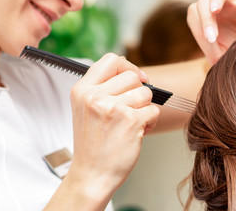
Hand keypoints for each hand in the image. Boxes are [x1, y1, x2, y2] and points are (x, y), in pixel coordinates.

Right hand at [68, 53, 158, 202]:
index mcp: (82, 90)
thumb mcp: (86, 109)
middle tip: (131, 108)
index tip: (135, 79)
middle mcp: (95, 96)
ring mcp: (113, 108)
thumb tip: (132, 72)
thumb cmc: (92, 144)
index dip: (127, 66)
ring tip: (133, 122)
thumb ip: (102, 88)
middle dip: (138, 92)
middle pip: (132, 76)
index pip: (111, 60)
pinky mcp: (131, 121)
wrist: (92, 174)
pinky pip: (153, 110)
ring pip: (146, 92)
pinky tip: (138, 132)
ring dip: (144, 107)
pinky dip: (150, 121)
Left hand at [187, 0, 235, 64]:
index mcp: (202, 18)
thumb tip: (213, 65)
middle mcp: (213, 7)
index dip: (198, 29)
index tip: (209, 43)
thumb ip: (214, 56)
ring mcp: (231, 2)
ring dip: (215, 0)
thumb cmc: (231, 46)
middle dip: (205, 21)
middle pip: (202, 5)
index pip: (195, 18)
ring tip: (215, 10)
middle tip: (211, 37)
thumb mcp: (222, 53)